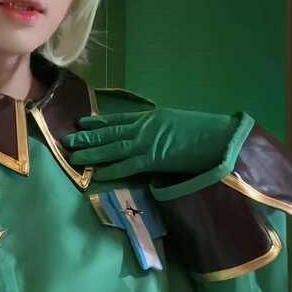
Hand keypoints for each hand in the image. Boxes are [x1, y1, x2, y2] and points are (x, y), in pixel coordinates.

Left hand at [65, 107, 239, 182]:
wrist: (222, 137)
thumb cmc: (208, 131)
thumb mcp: (180, 124)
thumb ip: (163, 129)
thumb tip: (155, 138)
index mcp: (153, 117)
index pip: (120, 119)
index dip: (100, 121)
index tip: (84, 121)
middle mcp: (146, 127)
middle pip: (111, 132)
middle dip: (89, 136)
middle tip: (69, 139)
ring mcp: (148, 142)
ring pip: (113, 147)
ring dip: (92, 152)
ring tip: (73, 155)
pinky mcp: (153, 158)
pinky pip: (126, 166)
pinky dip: (111, 170)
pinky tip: (96, 174)